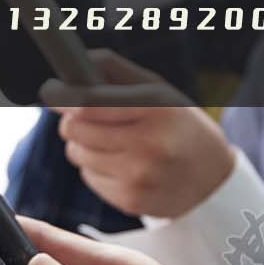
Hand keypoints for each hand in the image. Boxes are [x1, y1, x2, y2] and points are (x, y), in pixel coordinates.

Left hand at [39, 50, 235, 217]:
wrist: (213, 180)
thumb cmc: (177, 124)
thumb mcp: (158, 90)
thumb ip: (114, 71)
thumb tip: (73, 63)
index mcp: (156, 108)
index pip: (89, 103)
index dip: (60, 96)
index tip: (49, 91)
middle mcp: (150, 144)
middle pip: (74, 129)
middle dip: (72, 120)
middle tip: (87, 118)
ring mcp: (139, 176)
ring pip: (76, 153)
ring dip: (83, 145)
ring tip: (112, 142)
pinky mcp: (131, 201)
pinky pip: (87, 177)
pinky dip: (96, 168)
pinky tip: (122, 165)